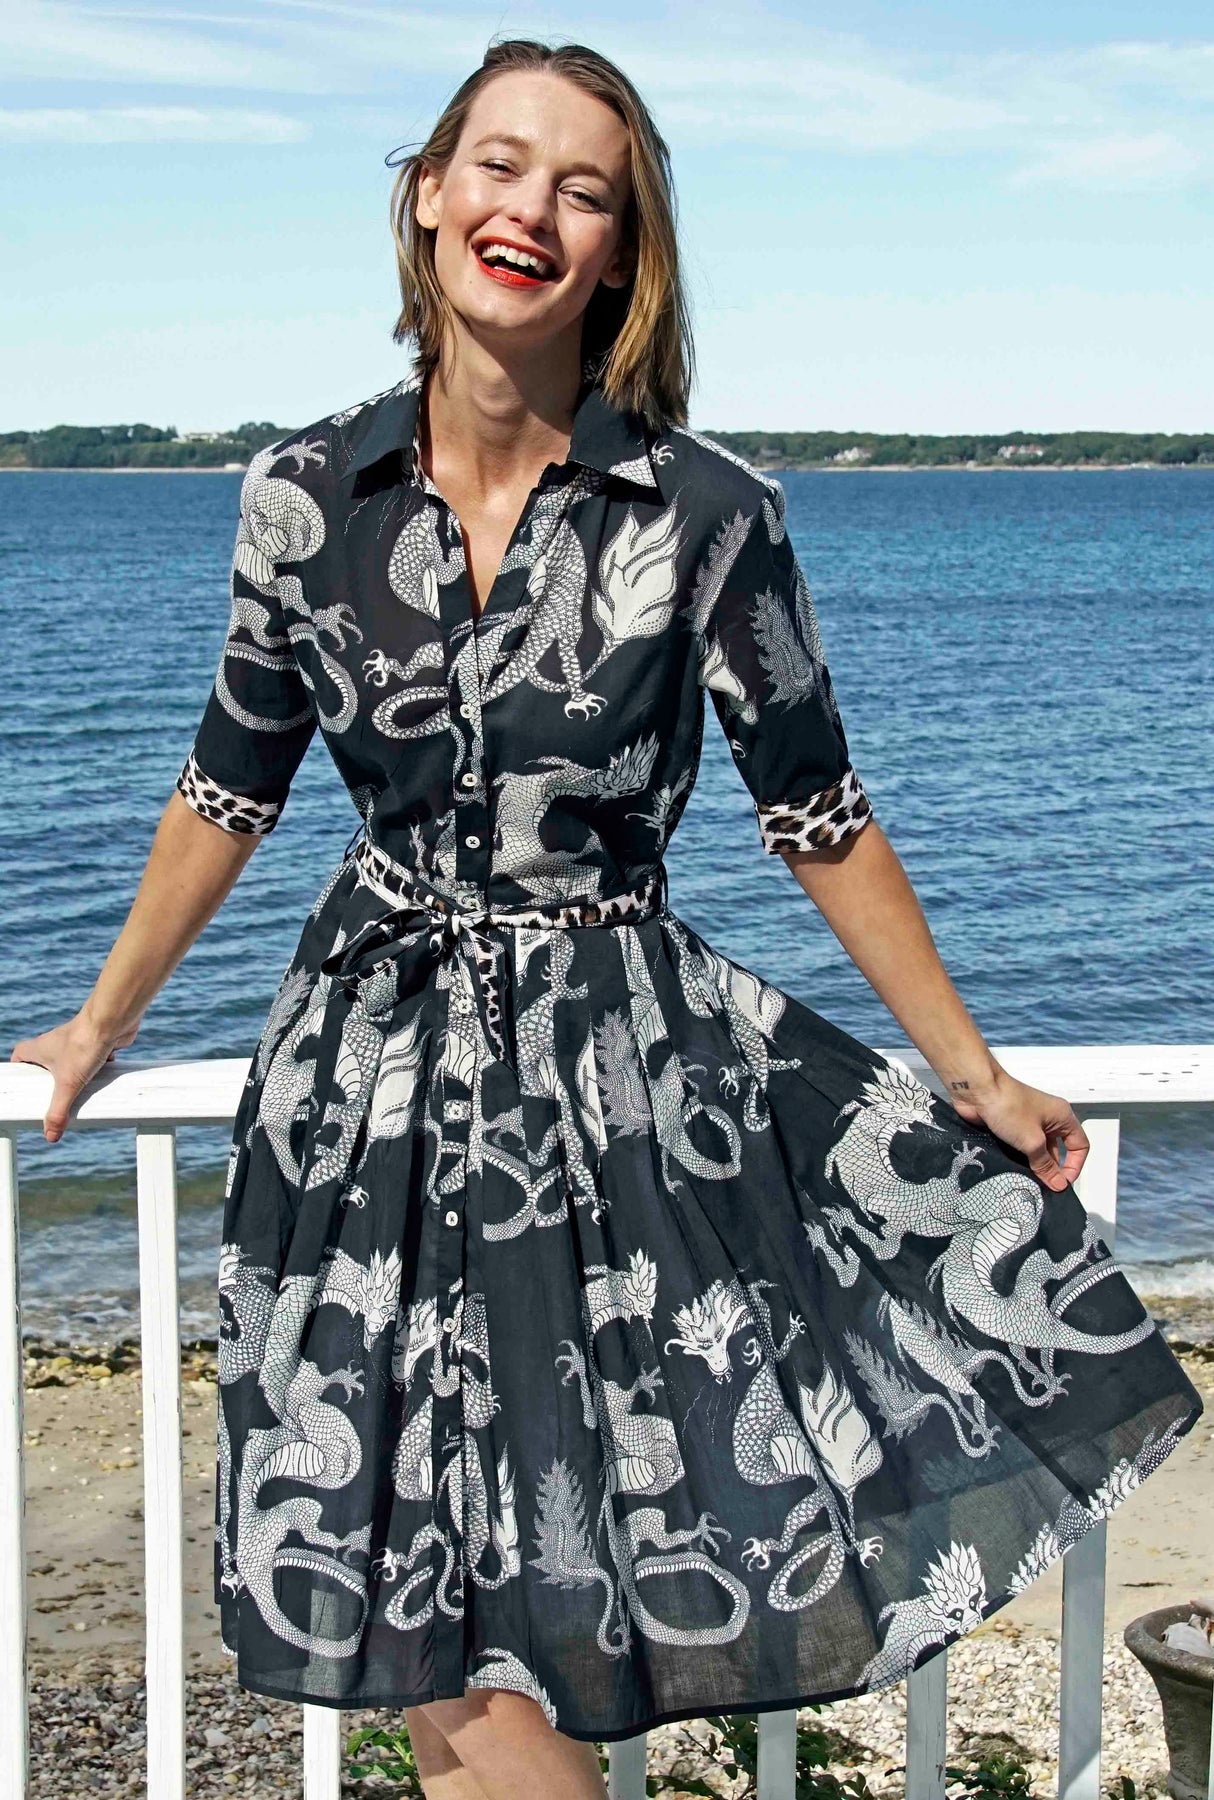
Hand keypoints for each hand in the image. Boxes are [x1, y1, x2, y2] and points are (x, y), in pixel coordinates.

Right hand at [9, 1011, 139, 1142]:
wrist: (112, 1021)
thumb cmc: (84, 1044)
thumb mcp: (68, 1084)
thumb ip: (58, 1111)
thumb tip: (50, 1136)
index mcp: (41, 1048)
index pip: (20, 1054)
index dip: (18, 1067)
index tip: (21, 1082)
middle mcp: (57, 1042)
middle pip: (46, 1060)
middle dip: (49, 1079)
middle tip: (52, 1098)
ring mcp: (78, 1042)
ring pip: (72, 1061)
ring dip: (76, 1075)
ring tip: (79, 1095)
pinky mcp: (98, 1043)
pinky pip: (95, 1059)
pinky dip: (98, 1070)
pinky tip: (104, 1081)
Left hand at [947, 1068, 1089, 1192]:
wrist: (977, 1091)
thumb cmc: (1009, 1106)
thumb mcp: (1032, 1141)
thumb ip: (1045, 1165)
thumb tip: (1059, 1184)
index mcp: (1062, 1116)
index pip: (1080, 1145)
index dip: (1074, 1166)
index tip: (1062, 1184)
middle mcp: (1048, 1118)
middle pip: (1058, 1150)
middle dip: (1052, 1169)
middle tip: (1044, 1188)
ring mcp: (1028, 1122)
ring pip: (1038, 1151)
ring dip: (1034, 1166)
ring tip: (1029, 1183)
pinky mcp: (1011, 1126)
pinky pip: (1021, 1148)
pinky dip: (1019, 1160)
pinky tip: (1014, 1172)